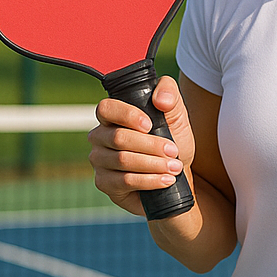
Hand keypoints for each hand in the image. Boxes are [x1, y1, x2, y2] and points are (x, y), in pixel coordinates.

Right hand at [88, 76, 195, 216]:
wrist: (176, 173)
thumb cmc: (172, 140)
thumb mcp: (176, 114)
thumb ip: (170, 94)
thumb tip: (161, 100)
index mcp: (112, 116)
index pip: (106, 109)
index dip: (127, 116)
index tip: (150, 125)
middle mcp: (100, 136)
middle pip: (118, 138)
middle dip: (151, 145)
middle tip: (173, 151)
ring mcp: (99, 160)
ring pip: (123, 160)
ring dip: (153, 164)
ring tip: (174, 167)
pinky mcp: (104, 183)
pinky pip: (124, 181)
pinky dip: (149, 180)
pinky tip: (165, 180)